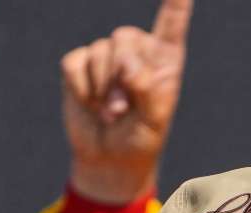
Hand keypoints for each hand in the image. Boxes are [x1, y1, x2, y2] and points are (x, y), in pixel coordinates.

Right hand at [61, 0, 192, 203]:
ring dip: (102, 90)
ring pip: (99, 53)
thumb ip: (147, 88)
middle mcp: (136, 49)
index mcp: (165, 58)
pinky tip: (90, 104)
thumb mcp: (154, 119)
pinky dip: (81, 90)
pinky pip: (75, 63)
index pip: (172, 21)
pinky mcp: (79, 64)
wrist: (110, 158)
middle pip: (125, 37)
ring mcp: (106, 54)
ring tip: (110, 113)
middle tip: (123, 108)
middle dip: (121, 74)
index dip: (176, 1)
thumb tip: (125, 63)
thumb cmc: (140, 137)